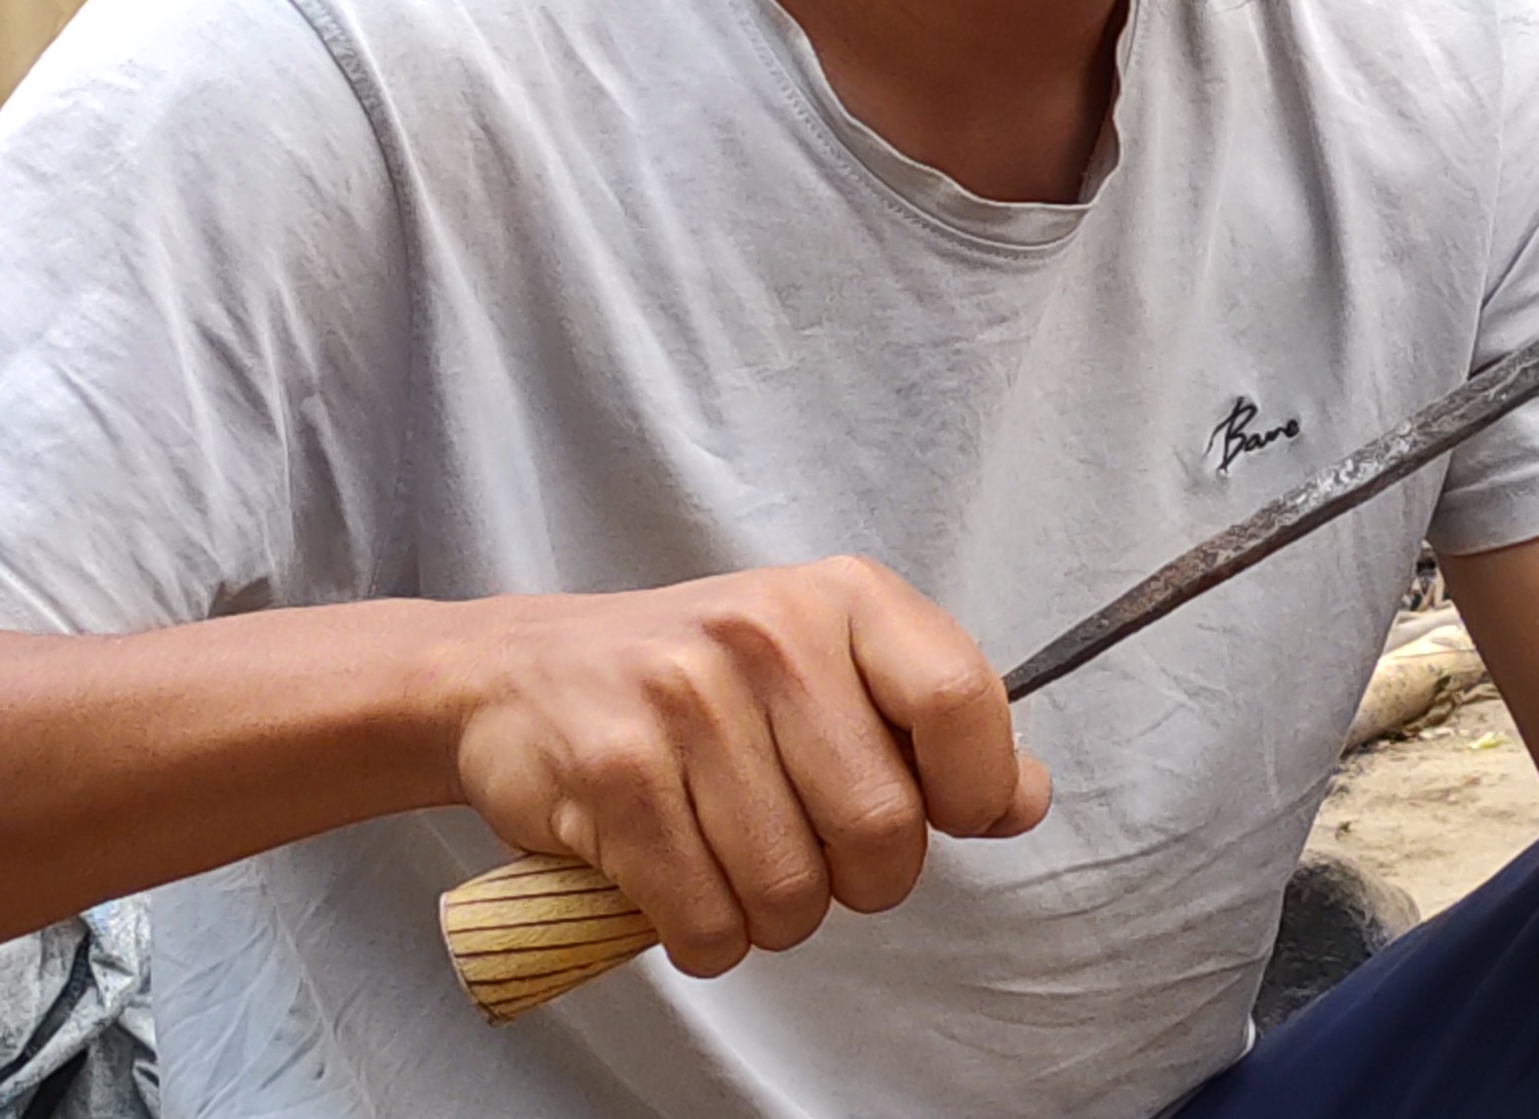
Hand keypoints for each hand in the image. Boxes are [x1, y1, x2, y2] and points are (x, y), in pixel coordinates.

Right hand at [445, 557, 1052, 975]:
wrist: (513, 673)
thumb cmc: (694, 680)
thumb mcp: (825, 662)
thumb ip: (930, 725)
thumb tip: (1024, 799)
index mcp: (843, 599)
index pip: (959, 702)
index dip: (974, 789)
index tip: (949, 817)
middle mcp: (767, 635)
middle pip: (883, 826)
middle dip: (864, 881)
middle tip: (821, 860)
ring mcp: (684, 702)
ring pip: (792, 890)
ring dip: (777, 918)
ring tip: (742, 870)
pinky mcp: (613, 775)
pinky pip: (705, 920)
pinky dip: (707, 938)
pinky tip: (685, 891)